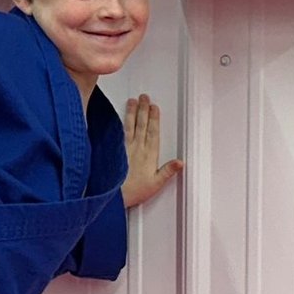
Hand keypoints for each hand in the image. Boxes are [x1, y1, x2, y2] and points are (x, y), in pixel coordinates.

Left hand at [120, 94, 183, 209]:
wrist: (113, 196)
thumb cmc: (133, 191)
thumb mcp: (155, 184)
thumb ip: (168, 171)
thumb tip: (180, 162)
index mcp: (149, 155)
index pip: (153, 132)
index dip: (154, 119)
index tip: (154, 107)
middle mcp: (137, 149)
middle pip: (142, 125)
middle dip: (143, 110)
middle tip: (144, 97)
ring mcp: (125, 148)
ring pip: (130, 126)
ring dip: (132, 113)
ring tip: (133, 101)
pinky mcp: (116, 151)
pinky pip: (119, 133)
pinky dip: (120, 123)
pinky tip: (120, 117)